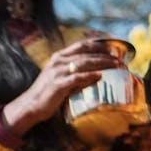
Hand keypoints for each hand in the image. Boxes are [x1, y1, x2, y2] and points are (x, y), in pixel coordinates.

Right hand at [2, 40, 123, 134]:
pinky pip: (76, 78)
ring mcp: (57, 72)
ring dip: (101, 63)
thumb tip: (95, 74)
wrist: (30, 106)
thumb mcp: (60, 78)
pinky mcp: (57, 85)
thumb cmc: (47, 93)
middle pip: (86, 53)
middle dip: (105, 55)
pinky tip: (100, 76)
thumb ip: (74, 73)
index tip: (114, 48)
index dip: (99, 45)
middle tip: (119, 59)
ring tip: (115, 65)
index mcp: (59, 57)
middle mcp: (58, 61)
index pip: (82, 45)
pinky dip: (89, 76)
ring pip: (84, 63)